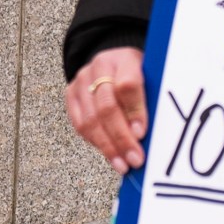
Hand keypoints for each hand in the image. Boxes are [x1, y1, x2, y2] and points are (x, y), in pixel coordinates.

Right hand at [67, 47, 147, 174]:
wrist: (114, 60)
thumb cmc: (138, 74)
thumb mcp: (152, 77)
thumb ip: (153, 100)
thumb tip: (151, 136)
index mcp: (125, 59)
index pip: (128, 85)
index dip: (135, 111)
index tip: (142, 134)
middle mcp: (99, 67)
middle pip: (107, 106)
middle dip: (121, 137)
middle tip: (135, 158)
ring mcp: (82, 81)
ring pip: (91, 119)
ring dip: (108, 147)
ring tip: (122, 164)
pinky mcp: (71, 94)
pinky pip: (80, 124)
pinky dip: (95, 143)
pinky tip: (110, 155)